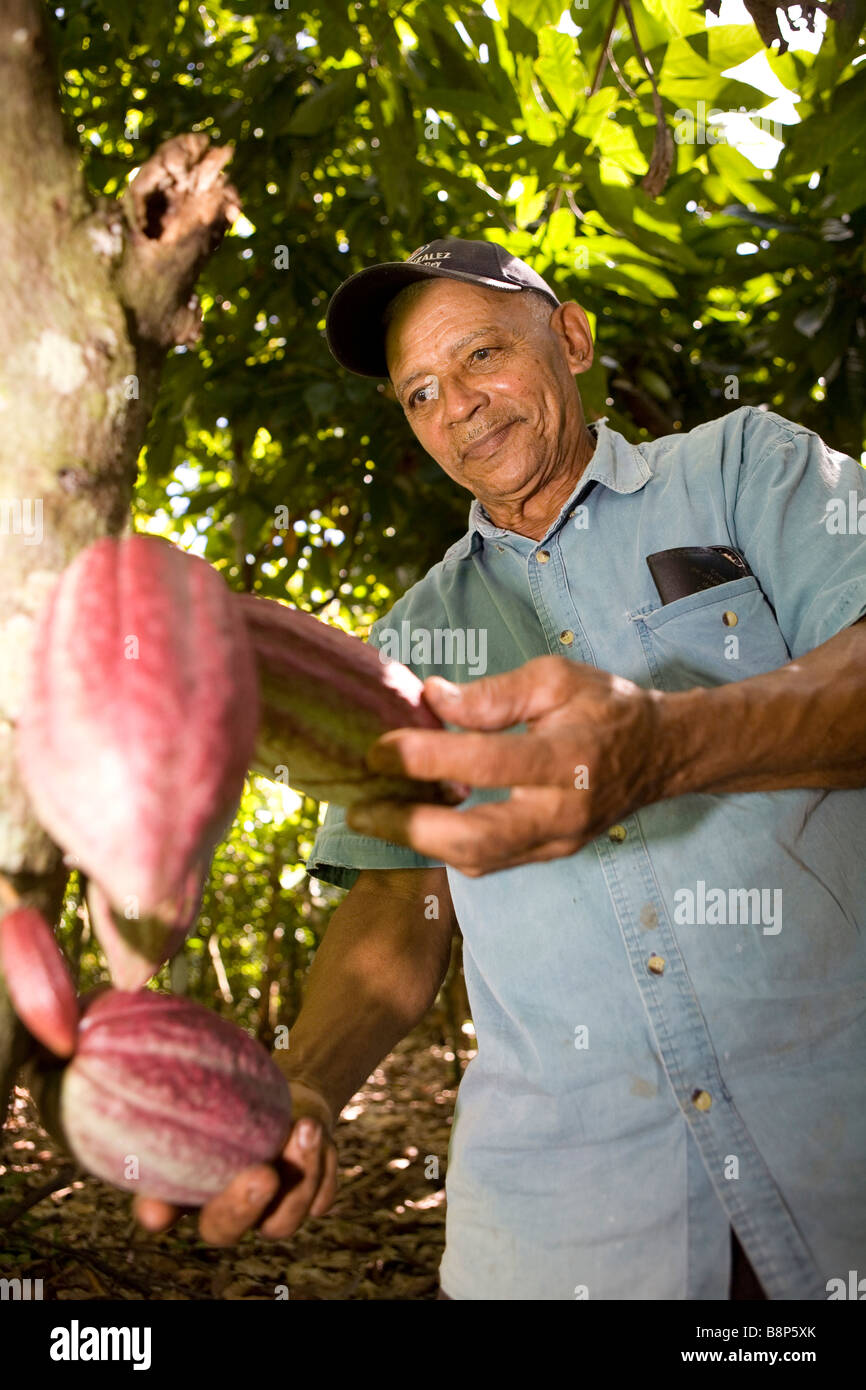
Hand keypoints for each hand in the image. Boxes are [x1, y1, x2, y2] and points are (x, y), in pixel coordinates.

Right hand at [133, 1079, 337, 1244]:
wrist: (283, 1098)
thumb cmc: (231, 1093)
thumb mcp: (209, 1090)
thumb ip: (183, 1094)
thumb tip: (136, 1060)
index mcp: (185, 1188)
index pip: (161, 1210)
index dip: (157, 1212)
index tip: (156, 1210)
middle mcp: (224, 1211)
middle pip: (223, 1231)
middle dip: (242, 1207)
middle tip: (264, 1175)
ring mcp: (267, 1213)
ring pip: (281, 1223)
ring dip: (299, 1177)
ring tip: (308, 1127)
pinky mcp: (307, 1202)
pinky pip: (320, 1202)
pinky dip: (323, 1166)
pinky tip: (319, 1134)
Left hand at [345, 656, 677, 875]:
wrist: (662, 754)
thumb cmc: (606, 706)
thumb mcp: (556, 678)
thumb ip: (494, 693)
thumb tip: (434, 699)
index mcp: (567, 758)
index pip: (486, 763)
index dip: (425, 757)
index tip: (379, 747)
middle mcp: (563, 812)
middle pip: (477, 839)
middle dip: (410, 828)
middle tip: (360, 808)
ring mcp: (558, 842)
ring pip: (478, 860)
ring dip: (420, 842)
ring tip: (376, 814)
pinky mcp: (550, 854)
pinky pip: (490, 861)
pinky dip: (446, 845)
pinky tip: (417, 820)